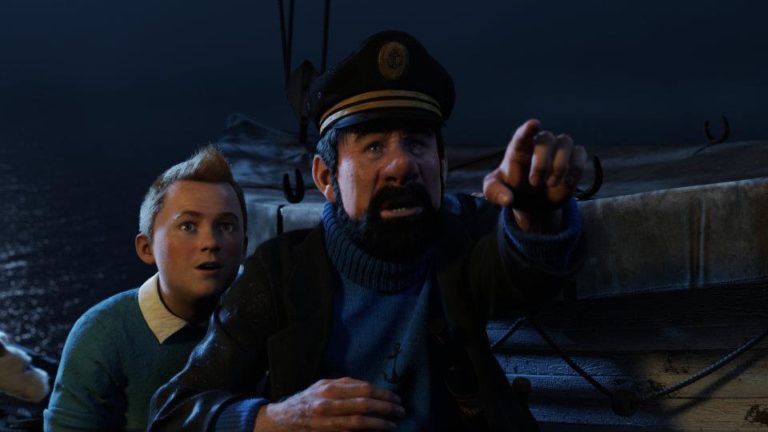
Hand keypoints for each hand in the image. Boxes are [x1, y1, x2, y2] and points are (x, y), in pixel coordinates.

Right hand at [253, 377, 403, 430]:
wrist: (281, 420)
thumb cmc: (306, 401)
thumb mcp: (322, 386)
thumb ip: (343, 385)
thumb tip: (368, 387)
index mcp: (328, 389)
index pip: (363, 389)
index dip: (383, 394)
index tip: (396, 398)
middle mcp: (326, 404)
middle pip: (364, 405)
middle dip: (386, 407)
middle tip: (401, 411)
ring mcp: (325, 422)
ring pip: (359, 422)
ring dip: (380, 423)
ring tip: (393, 424)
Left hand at [483, 119, 586, 231]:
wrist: (532, 202)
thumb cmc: (512, 190)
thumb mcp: (494, 192)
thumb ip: (495, 193)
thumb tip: (507, 200)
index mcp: (518, 149)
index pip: (522, 135)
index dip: (528, 129)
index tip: (534, 124)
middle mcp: (539, 145)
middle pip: (546, 139)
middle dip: (542, 162)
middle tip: (534, 183)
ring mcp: (558, 150)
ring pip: (566, 142)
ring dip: (560, 165)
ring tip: (551, 184)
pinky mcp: (573, 160)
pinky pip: (580, 154)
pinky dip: (576, 167)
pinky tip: (567, 183)